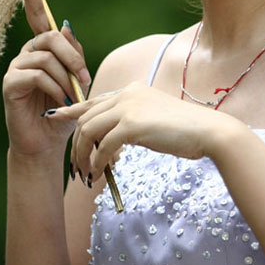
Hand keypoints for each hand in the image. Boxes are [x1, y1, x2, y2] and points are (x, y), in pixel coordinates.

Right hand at [2, 0, 92, 158]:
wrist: (47, 144)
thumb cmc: (63, 112)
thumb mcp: (76, 81)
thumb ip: (74, 55)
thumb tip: (68, 28)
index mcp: (43, 49)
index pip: (37, 16)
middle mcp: (27, 54)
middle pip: (51, 36)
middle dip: (72, 57)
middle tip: (83, 79)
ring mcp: (16, 67)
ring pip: (46, 57)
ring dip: (66, 78)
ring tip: (72, 98)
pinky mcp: (11, 83)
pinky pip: (38, 74)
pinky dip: (55, 88)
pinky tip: (59, 102)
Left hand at [46, 81, 241, 186]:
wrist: (209, 132)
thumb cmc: (185, 131)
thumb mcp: (153, 120)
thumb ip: (131, 122)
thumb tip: (110, 141)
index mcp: (132, 90)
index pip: (94, 101)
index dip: (72, 111)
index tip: (55, 117)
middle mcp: (127, 93)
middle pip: (87, 118)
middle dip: (77, 144)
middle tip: (77, 167)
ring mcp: (129, 106)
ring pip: (89, 130)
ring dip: (84, 155)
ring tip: (85, 174)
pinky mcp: (133, 124)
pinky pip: (104, 145)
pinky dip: (98, 161)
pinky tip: (99, 174)